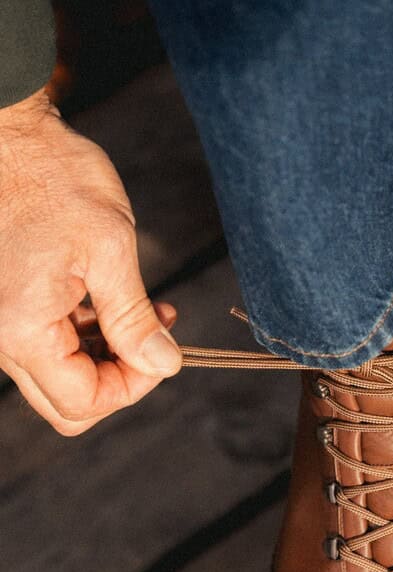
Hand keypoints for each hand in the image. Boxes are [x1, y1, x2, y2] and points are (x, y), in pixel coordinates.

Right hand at [0, 89, 181, 435]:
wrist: (9, 133)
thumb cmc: (54, 178)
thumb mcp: (110, 248)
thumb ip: (134, 319)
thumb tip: (164, 364)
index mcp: (22, 330)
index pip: (82, 403)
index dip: (132, 388)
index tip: (164, 353)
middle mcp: (3, 336)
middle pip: (68, 404)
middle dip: (121, 381)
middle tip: (156, 340)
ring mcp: (5, 324)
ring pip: (63, 378)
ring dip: (111, 358)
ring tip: (150, 314)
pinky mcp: (13, 307)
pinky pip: (55, 347)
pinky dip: (92, 338)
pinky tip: (119, 303)